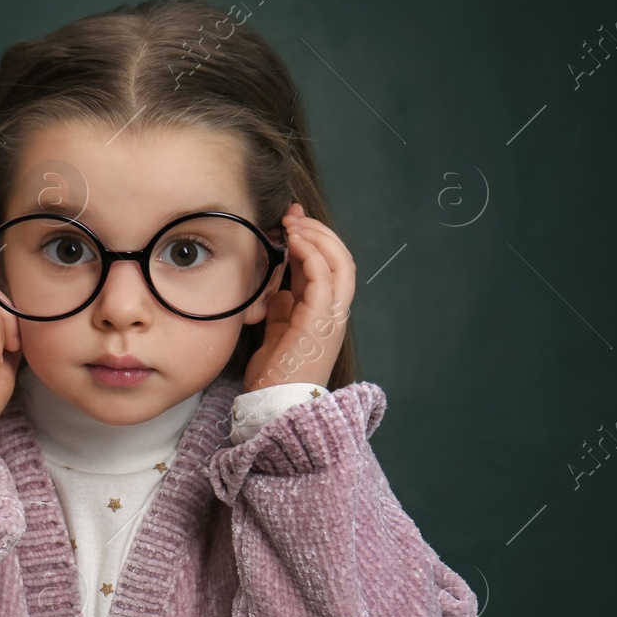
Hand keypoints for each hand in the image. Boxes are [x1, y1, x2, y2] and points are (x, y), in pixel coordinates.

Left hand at [243, 204, 353, 391]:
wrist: (275, 402)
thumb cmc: (275, 373)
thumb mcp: (278, 331)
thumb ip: (284, 309)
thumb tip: (280, 289)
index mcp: (325, 312)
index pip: (328, 266)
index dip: (312, 240)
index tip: (291, 221)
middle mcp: (334, 311)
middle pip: (341, 258)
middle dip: (318, 231)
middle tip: (293, 214)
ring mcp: (331, 315)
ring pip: (340, 262)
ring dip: (316, 236)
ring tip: (293, 222)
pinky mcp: (320, 320)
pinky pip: (323, 277)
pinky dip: (311, 253)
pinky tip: (292, 241)